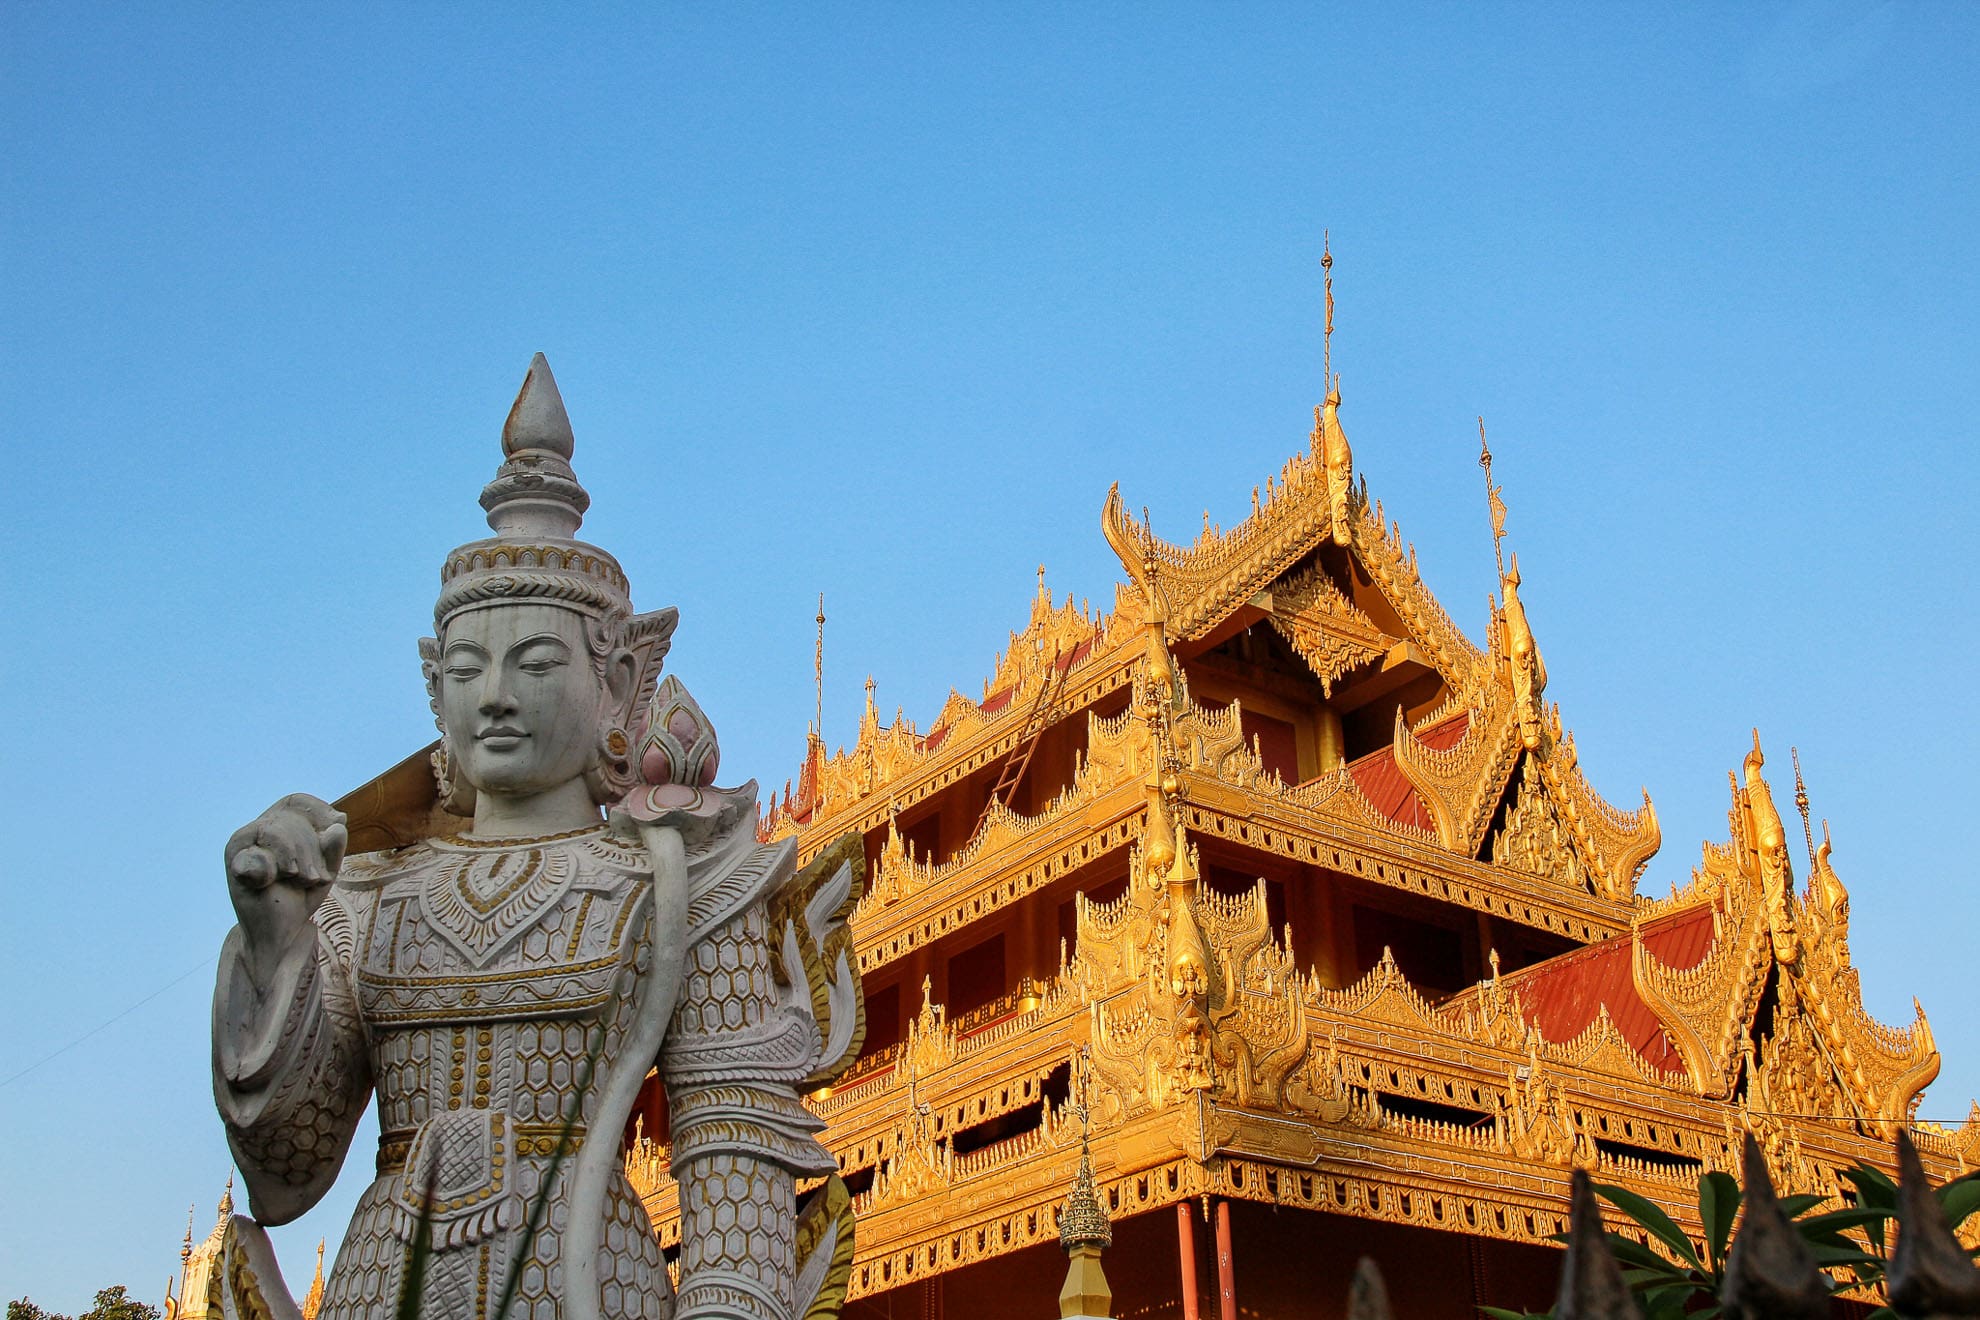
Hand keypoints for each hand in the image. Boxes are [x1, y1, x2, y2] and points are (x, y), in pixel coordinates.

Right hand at [225, 794, 347, 972]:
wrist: (282, 931)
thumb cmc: (301, 895)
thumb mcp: (326, 868)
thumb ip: (334, 847)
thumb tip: (339, 824)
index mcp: (276, 826)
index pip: (295, 801)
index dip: (317, 809)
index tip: (335, 824)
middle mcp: (255, 831)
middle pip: (290, 819)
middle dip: (311, 848)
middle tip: (316, 877)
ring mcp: (242, 847)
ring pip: (276, 831)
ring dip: (298, 859)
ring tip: (302, 880)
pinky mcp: (234, 866)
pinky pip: (260, 856)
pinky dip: (274, 872)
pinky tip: (271, 884)